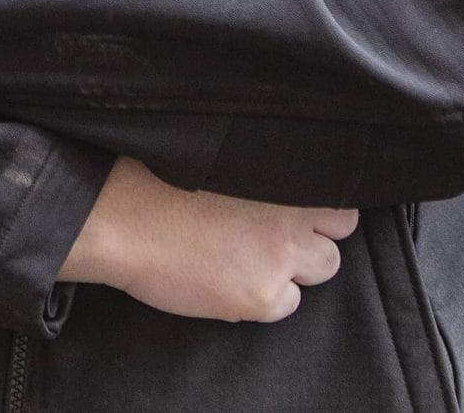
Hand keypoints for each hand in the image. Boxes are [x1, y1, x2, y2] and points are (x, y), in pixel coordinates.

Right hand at [58, 157, 358, 322]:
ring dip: (296, 265)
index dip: (319, 204)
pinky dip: (266, 297)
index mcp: (283, 174)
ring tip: (252, 258)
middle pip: (341, 230)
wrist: (122, 217)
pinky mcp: (262, 296)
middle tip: (278, 235)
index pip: (339, 193)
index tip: (300, 209)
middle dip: (316, 233)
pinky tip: (231, 280)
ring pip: (323, 268)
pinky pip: (287, 303)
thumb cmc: (156, 178)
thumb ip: (263, 171)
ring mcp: (281, 257)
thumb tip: (284, 183)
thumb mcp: (221, 160)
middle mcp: (293, 215)